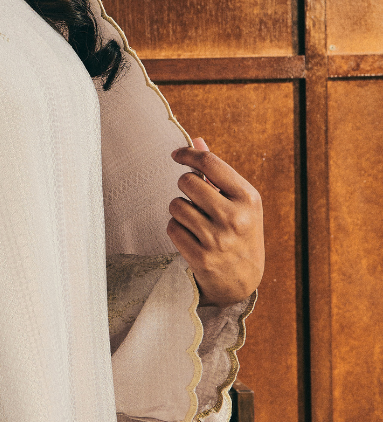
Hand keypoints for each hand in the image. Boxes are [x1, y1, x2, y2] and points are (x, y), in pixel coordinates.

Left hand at [168, 137, 264, 306]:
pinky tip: (191, 236)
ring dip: (180, 210)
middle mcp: (235, 217)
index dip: (188, 154)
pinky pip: (172, 228)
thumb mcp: (239, 201)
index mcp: (248, 198)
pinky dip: (176, 229)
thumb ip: (217, 172)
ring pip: (176, 205)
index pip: (210, 163)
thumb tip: (196, 141)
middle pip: (188, 182)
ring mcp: (218, 239)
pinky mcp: (201, 257)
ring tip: (195, 220)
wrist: (243, 280)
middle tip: (194, 198)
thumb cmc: (239, 232)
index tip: (176, 155)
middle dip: (185, 186)